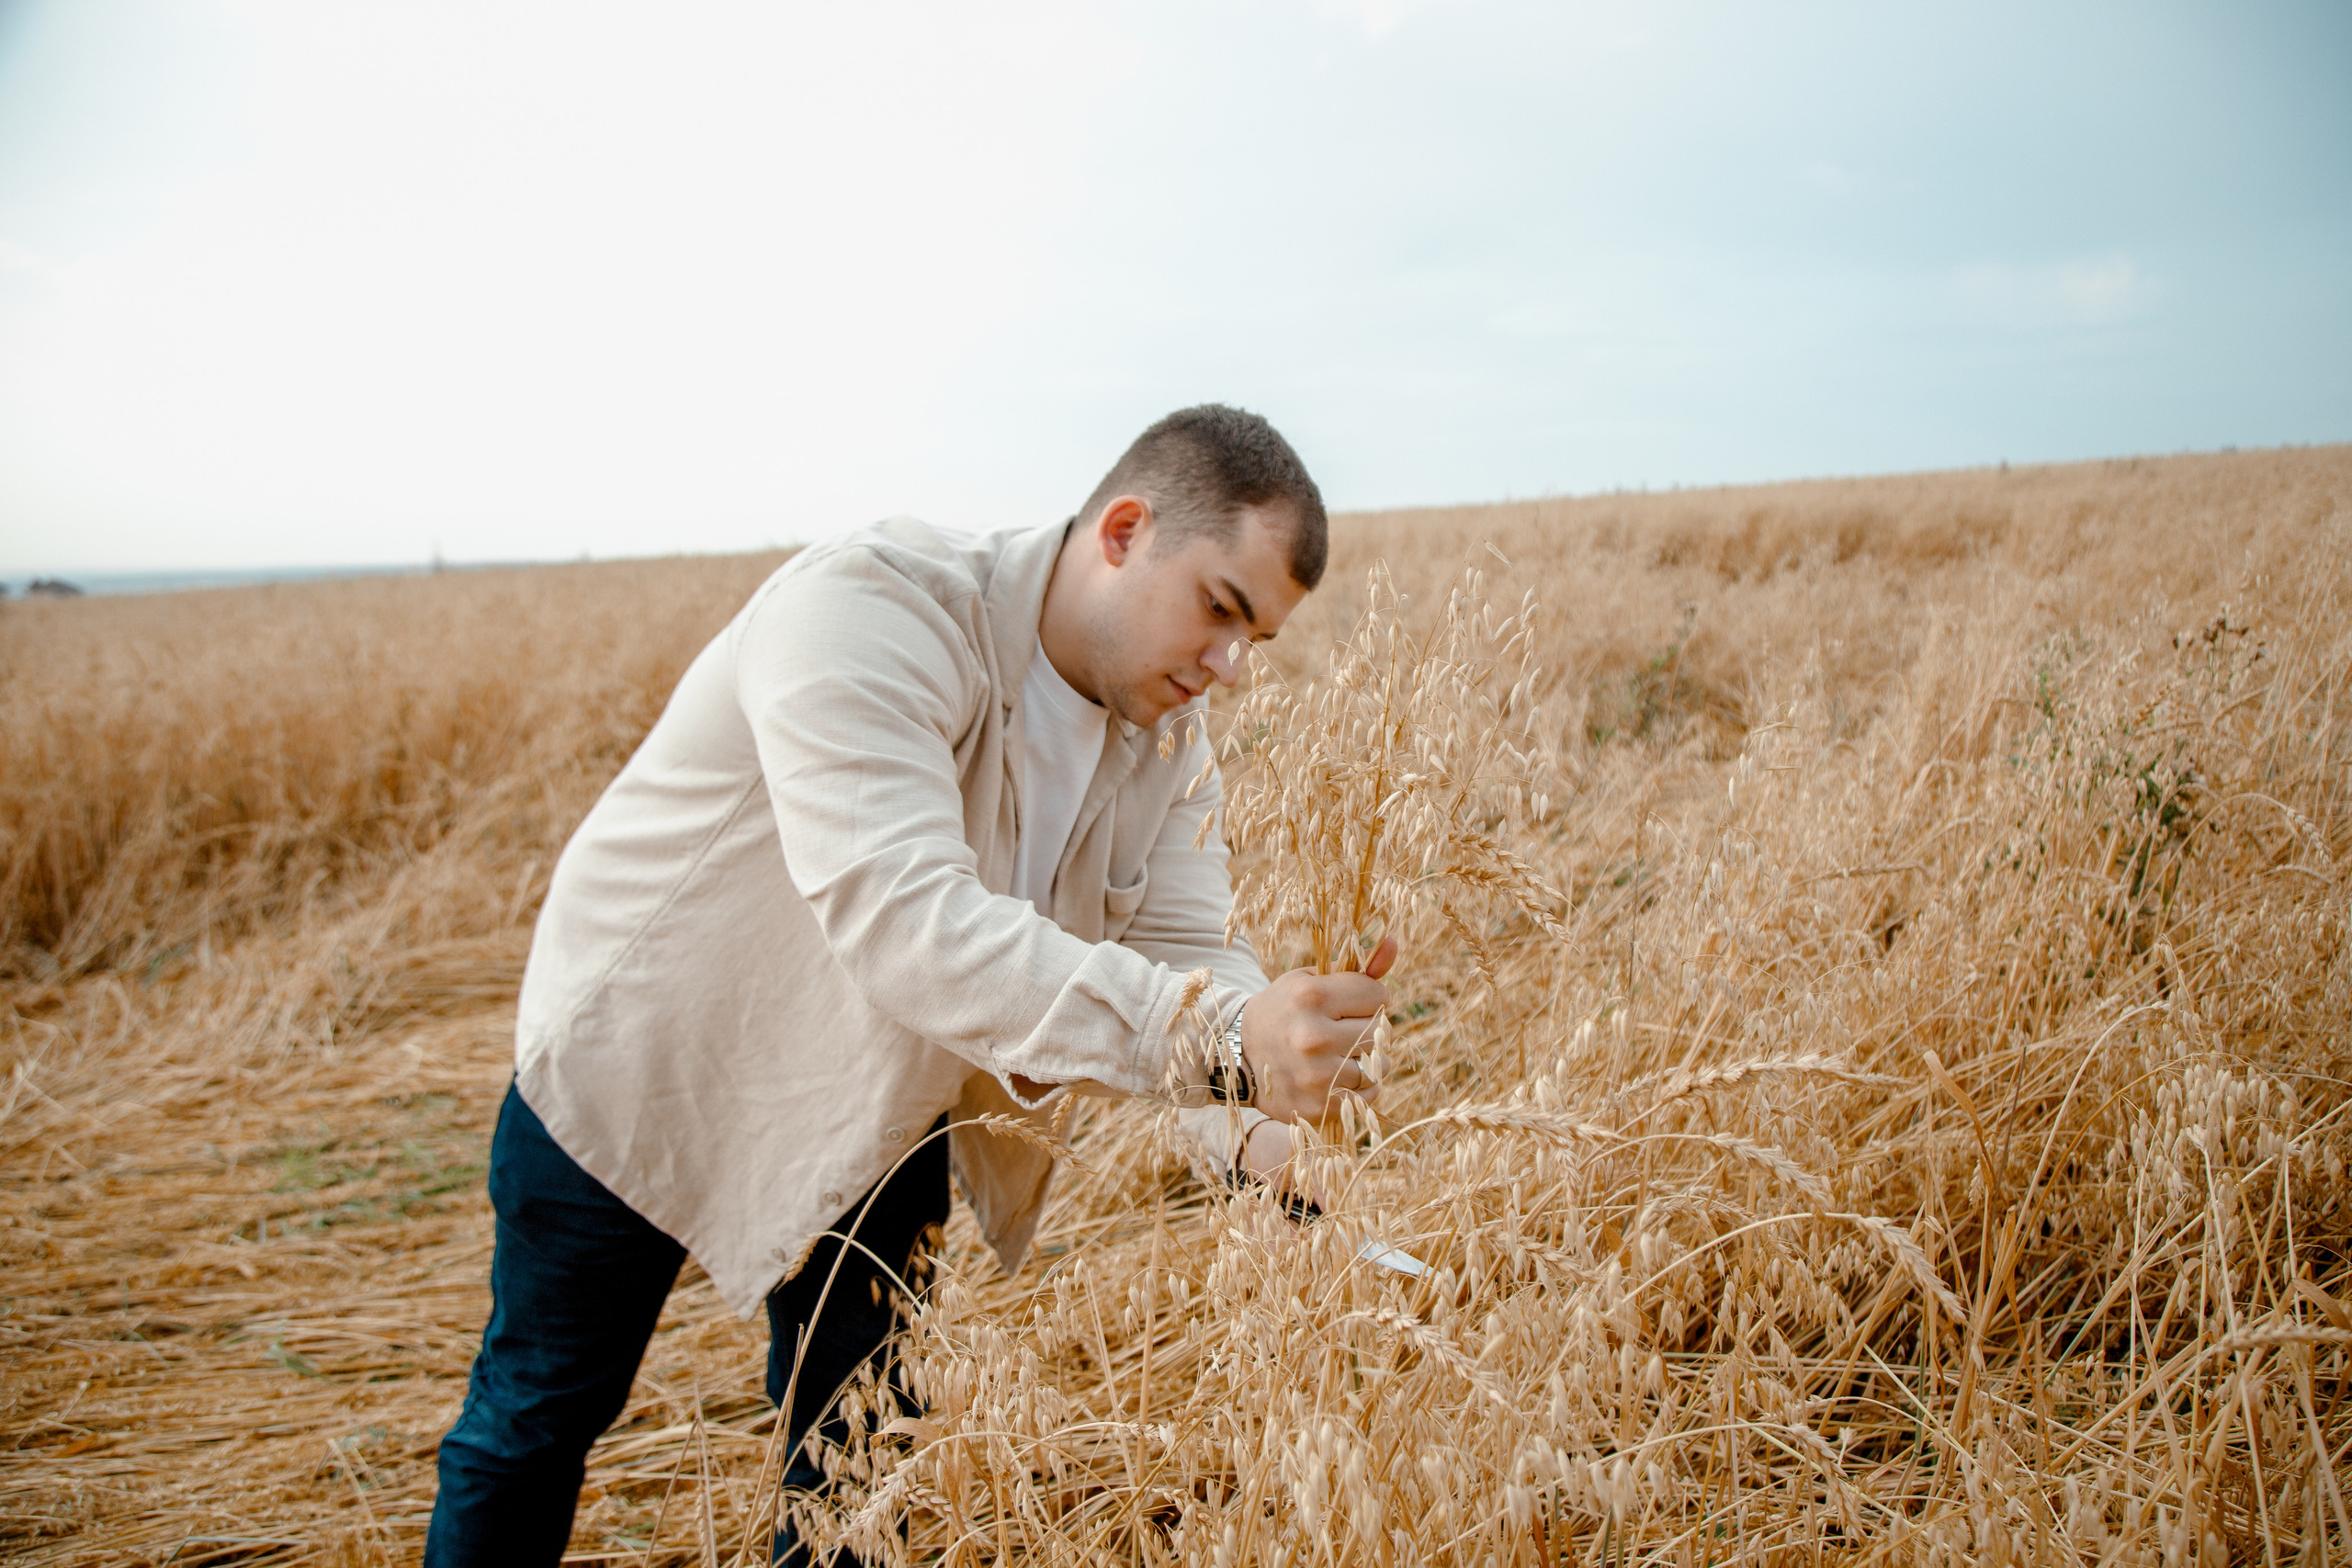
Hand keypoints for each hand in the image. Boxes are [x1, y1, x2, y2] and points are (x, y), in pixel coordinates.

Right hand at [1240, 935, 1395, 1128]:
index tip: (1349, 1002)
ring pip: (1378, 1065)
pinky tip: (1338, 1076)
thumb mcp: (1310, 980)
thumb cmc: (1283, 1011)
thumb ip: (1355, 967)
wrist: (1238, 1056)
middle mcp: (1313, 1037)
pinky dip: (1360, 1087)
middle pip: (1380, 1030)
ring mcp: (1315, 1076)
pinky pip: (1368, 1095)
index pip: (1378, 995)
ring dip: (1366, 1059)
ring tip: (1341, 1053)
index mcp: (1310, 997)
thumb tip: (1393, 943)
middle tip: (1342, 1028)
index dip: (1367, 997)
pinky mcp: (1317, 1106)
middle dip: (1367, 1027)